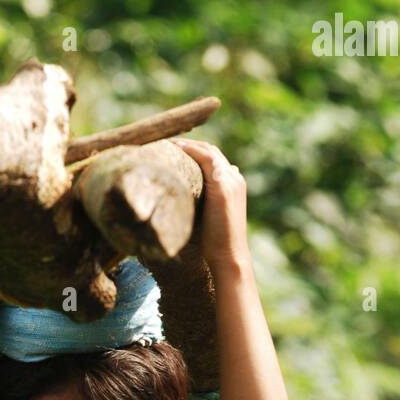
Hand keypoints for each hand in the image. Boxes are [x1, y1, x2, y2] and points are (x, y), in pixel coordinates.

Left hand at [168, 137, 249, 267]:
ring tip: (166, 142)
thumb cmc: (215, 245)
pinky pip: (206, 158)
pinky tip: (175, 148)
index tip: (173, 150)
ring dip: (186, 144)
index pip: (213, 158)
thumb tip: (181, 200)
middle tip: (165, 142)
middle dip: (188, 144)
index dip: (194, 151)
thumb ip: (201, 204)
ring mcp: (230, 180)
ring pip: (208, 151)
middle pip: (211, 150)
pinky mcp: (222, 186)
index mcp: (233, 184)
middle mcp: (234, 178)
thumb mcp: (208, 218)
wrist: (229, 257)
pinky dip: (191, 150)